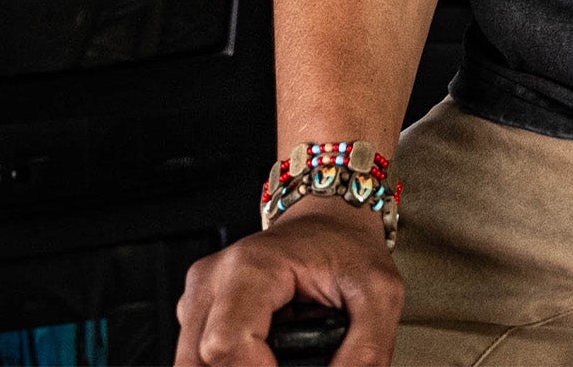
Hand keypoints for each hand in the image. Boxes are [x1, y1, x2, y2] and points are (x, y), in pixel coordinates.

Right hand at [176, 201, 401, 366]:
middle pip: (200, 362)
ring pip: (193, 365)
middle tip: (290, 364)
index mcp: (252, 266)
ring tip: (277, 360)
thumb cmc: (348, 249)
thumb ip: (367, 353)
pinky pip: (195, 360)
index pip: (225, 345)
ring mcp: (199, 295)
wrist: (332, 221)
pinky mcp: (197, 311)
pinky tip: (260, 360)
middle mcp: (214, 278)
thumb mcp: (380, 295)